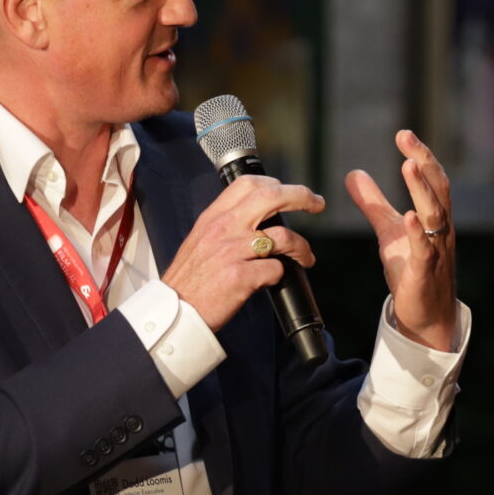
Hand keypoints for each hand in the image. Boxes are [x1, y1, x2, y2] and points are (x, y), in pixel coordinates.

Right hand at [158, 174, 322, 330]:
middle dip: (302, 196)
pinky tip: (273, 280)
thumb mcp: (201, 239)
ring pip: (283, 236)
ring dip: (302, 247)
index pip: (249, 184)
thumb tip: (256, 218)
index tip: (291, 192)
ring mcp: (234, 251)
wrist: (176, 310)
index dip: (277, 184)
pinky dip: (280, 275)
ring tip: (306, 258)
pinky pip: (276, 270)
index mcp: (214, 217)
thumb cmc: (190, 280)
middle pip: (272, 197)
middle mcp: (225, 228)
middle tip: (317, 204)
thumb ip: (226, 225)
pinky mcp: (241, 276)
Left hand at [345, 129, 457, 351]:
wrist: (425, 316)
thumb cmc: (411, 270)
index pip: (430, 179)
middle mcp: (440, 229)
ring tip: (409, 166)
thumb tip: (353, 173)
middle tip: (407, 138)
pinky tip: (409, 216)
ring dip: (422, 190)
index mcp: (433, 217)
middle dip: (423, 162)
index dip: (419, 156)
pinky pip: (425, 249)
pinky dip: (418, 232)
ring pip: (435, 214)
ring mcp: (436, 250)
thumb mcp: (388, 231)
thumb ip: (373, 203)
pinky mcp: (426, 272)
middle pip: (437, 189)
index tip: (403, 134)